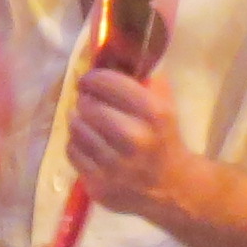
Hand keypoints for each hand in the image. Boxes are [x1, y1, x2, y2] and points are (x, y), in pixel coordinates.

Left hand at [62, 65, 193, 222]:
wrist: (173, 188)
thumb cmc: (167, 142)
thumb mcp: (167, 109)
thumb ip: (147, 84)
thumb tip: (119, 58)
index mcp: (155, 114)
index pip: (109, 83)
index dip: (94, 78)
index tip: (90, 80)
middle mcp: (134, 138)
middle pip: (88, 106)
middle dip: (86, 101)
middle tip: (89, 102)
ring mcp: (114, 164)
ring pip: (76, 129)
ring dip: (79, 122)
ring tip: (87, 122)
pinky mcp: (99, 183)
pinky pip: (73, 152)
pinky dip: (76, 144)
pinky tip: (88, 143)